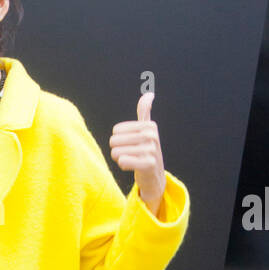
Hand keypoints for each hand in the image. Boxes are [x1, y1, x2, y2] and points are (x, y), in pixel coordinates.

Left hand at [109, 92, 165, 216]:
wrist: (154, 176)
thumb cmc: (146, 151)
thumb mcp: (146, 130)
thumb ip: (145, 111)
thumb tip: (149, 93)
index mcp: (149, 125)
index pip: (116, 130)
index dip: (118, 140)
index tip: (131, 145)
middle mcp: (152, 135)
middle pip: (114, 141)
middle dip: (117, 150)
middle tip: (130, 155)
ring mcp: (151, 150)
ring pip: (116, 152)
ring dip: (120, 159)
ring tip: (132, 161)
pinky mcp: (148, 164)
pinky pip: (122, 161)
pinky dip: (124, 166)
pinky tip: (133, 167)